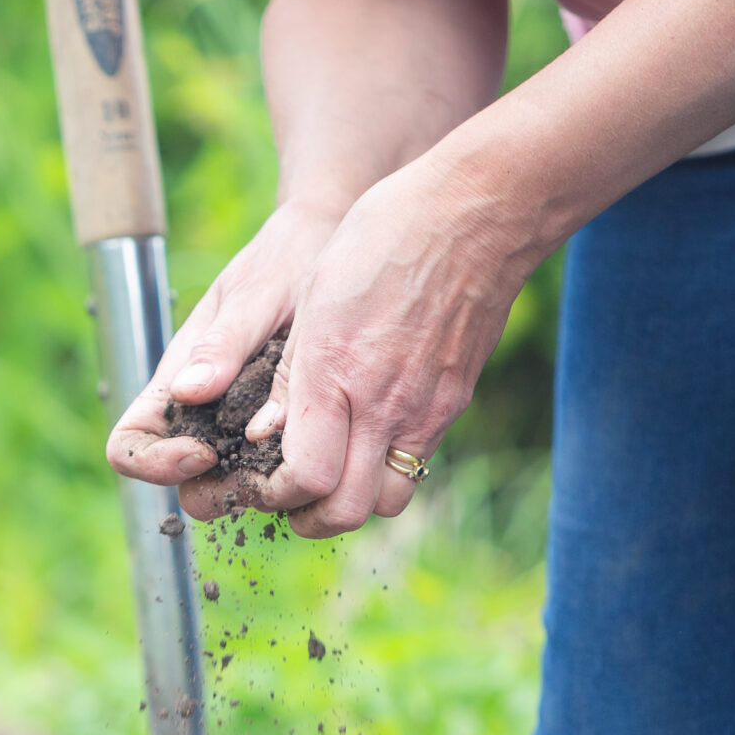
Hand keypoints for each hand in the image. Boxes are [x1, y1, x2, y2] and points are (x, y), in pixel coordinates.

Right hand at [104, 199, 342, 516]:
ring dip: (255, 487)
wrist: (328, 245)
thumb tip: (188, 393)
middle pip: (179, 483)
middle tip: (263, 469)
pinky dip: (287, 475)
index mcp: (175, 381)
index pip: (128, 446)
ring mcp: (237, 425)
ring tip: (297, 463)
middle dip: (214, 487)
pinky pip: (269, 470)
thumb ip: (222, 345)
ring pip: (228, 485)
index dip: (153, 464)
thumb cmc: (283, 261)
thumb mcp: (252, 297)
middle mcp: (198, 412)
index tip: (203, 451)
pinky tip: (320, 453)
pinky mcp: (276, 429)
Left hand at [230, 156, 525, 535]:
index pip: (307, 480)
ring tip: (328, 478)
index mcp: (338, 377)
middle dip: (310, 519)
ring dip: (353, 502)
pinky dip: (385, 471)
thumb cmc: (382, 240)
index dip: (277, 495)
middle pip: (348, 511)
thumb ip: (289, 379)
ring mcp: (427, 409)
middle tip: (289, 501)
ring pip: (388, 500)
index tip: (262, 480)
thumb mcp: (314, 300)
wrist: (474, 216)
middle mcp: (386, 405)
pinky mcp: (453, 403)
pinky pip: (417, 463)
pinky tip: (364, 441)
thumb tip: (261, 438)